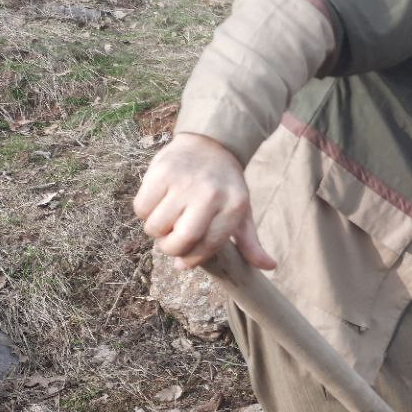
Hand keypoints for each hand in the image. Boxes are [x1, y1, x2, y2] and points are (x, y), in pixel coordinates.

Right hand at [133, 132, 275, 270]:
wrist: (210, 145)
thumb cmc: (226, 187)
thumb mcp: (243, 212)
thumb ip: (251, 242)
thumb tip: (270, 266)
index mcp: (234, 207)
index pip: (209, 246)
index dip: (192, 259)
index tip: (184, 262)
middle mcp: (211, 194)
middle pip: (182, 238)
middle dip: (170, 249)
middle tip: (170, 242)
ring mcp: (185, 182)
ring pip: (157, 225)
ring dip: (155, 231)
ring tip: (164, 220)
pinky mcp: (161, 172)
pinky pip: (141, 207)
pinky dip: (144, 213)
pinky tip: (156, 204)